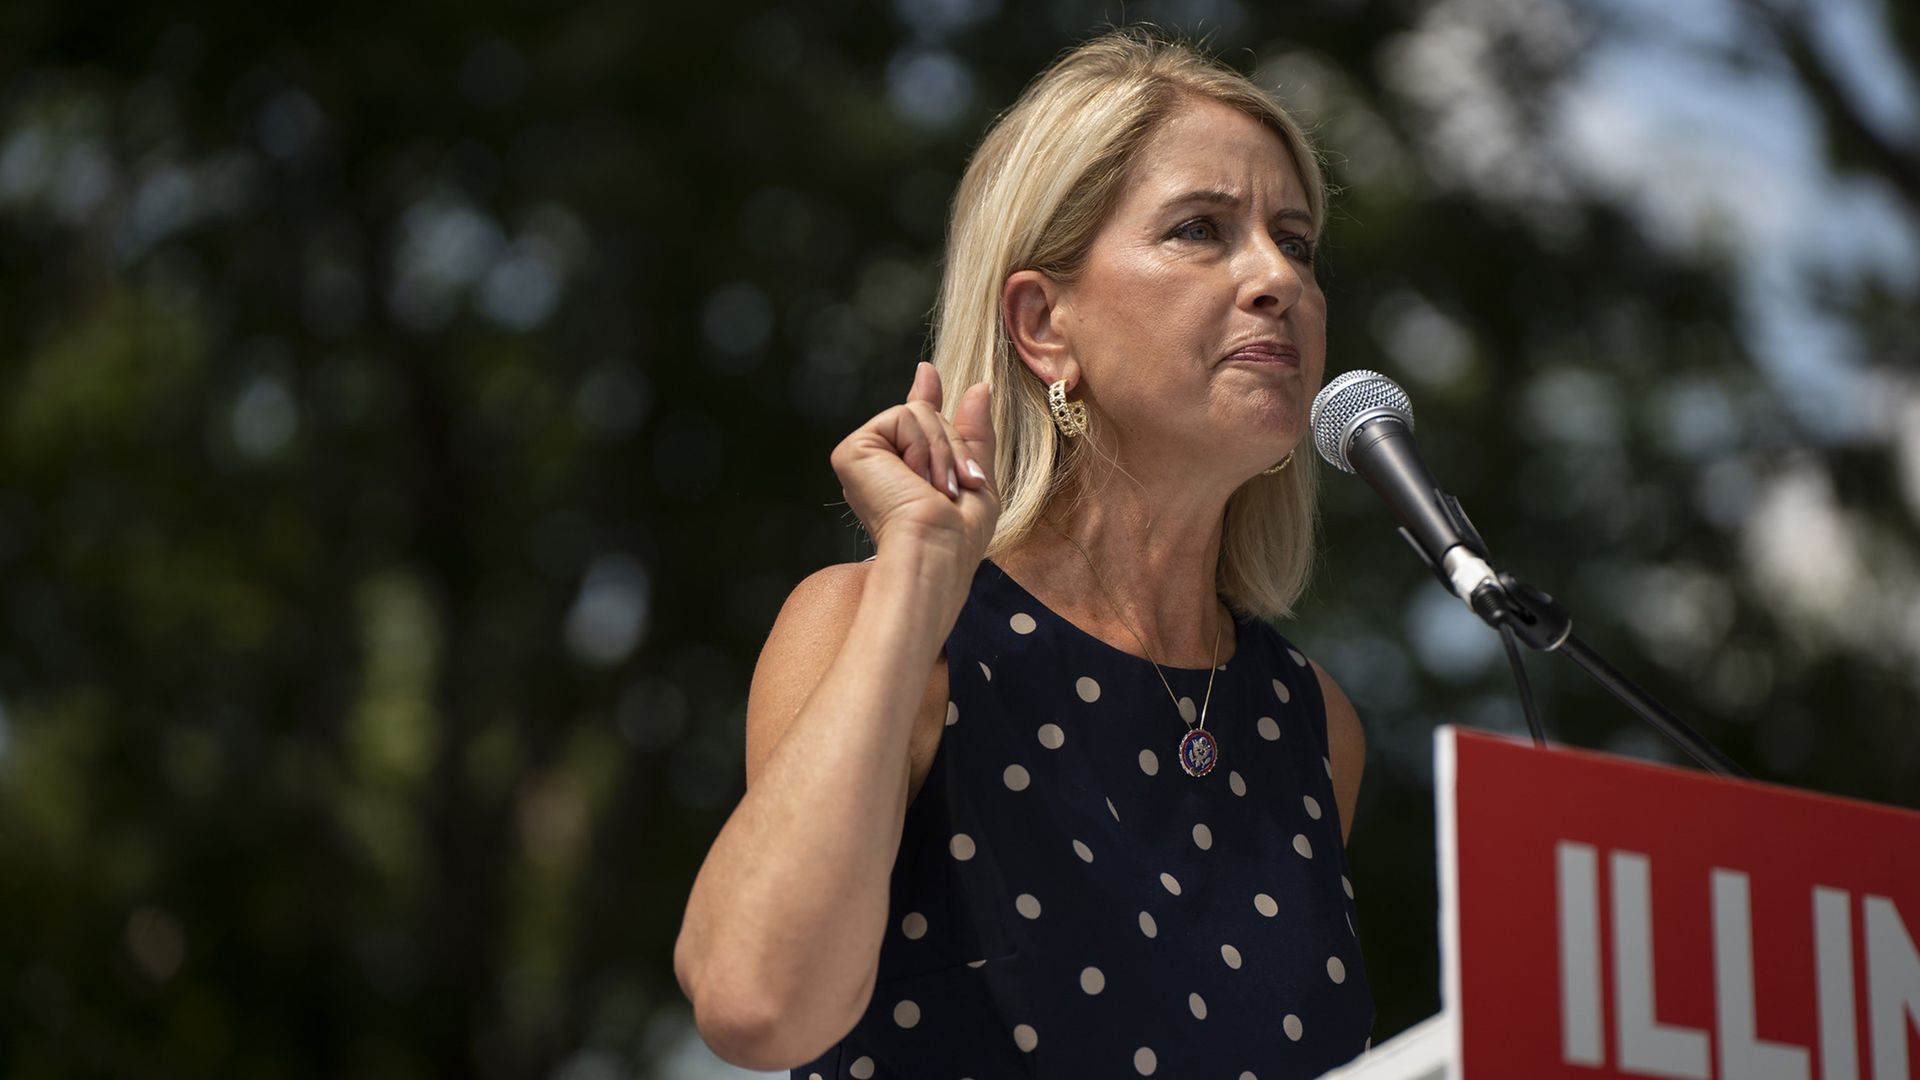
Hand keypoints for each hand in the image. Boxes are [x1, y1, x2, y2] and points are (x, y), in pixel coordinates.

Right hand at [831, 362, 998, 567]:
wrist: (934, 550)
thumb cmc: (958, 535)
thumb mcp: (976, 479)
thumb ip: (973, 434)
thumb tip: (981, 386)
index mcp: (902, 474)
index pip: (913, 426)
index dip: (924, 398)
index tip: (928, 374)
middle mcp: (879, 463)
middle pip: (927, 416)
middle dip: (955, 448)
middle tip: (956, 488)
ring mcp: (864, 456)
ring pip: (918, 412)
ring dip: (943, 451)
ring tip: (937, 490)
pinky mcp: (853, 449)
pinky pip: (905, 416)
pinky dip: (924, 446)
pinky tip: (916, 479)